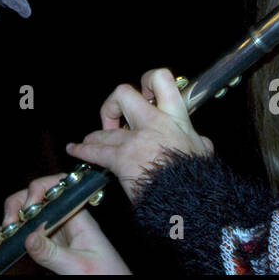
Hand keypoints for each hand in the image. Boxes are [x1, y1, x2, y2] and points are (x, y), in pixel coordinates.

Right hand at [0, 173, 130, 274]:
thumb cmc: (106, 276)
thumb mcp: (79, 267)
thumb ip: (53, 253)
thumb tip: (28, 236)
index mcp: (78, 216)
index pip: (57, 188)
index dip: (38, 191)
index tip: (27, 210)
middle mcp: (63, 220)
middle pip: (34, 199)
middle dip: (16, 208)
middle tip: (7, 227)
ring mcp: (52, 233)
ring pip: (23, 219)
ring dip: (4, 225)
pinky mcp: (45, 247)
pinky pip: (21, 238)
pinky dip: (4, 240)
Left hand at [66, 68, 213, 202]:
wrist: (190, 200)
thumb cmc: (198, 180)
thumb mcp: (203, 151)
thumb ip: (197, 141)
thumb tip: (198, 140)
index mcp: (175, 117)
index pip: (162, 79)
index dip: (148, 80)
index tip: (145, 91)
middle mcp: (153, 122)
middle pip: (123, 93)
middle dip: (114, 104)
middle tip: (115, 116)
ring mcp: (134, 139)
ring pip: (104, 129)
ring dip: (95, 136)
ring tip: (91, 139)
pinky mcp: (120, 159)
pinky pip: (94, 152)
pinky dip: (82, 150)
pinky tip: (75, 149)